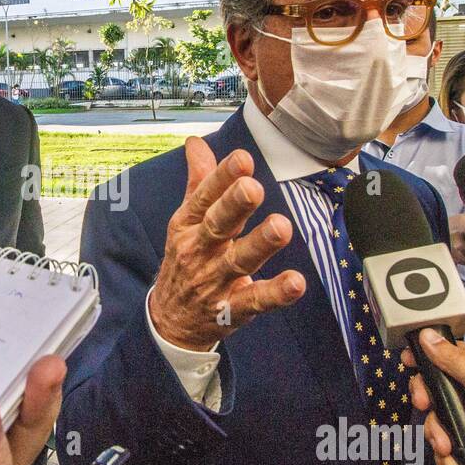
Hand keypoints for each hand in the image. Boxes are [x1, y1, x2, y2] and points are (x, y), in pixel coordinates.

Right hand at [149, 137, 304, 349]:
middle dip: (235, 206)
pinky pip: (255, 301)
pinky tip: (296, 282)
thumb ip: (199, 182)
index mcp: (188, 225)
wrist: (169, 321)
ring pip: (239, 261)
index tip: (243, 159)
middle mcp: (200, 251)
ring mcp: (215, 281)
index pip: (205, 197)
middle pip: (218, 225)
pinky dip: (275, 293)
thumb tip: (196, 143)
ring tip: (281, 227)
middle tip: (252, 188)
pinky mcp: (231, 310)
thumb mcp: (185, 222)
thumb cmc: (185, 261)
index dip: (223, 178)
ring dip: (260, 245)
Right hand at [404, 329, 464, 464]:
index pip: (457, 351)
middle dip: (432, 402)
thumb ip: (458, 363)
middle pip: (443, 384)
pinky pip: (451, 438)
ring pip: (443, 415)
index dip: (431, 355)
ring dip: (438, 434)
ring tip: (447, 450)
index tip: (408, 361)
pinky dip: (448, 453)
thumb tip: (429, 336)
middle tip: (425, 407)